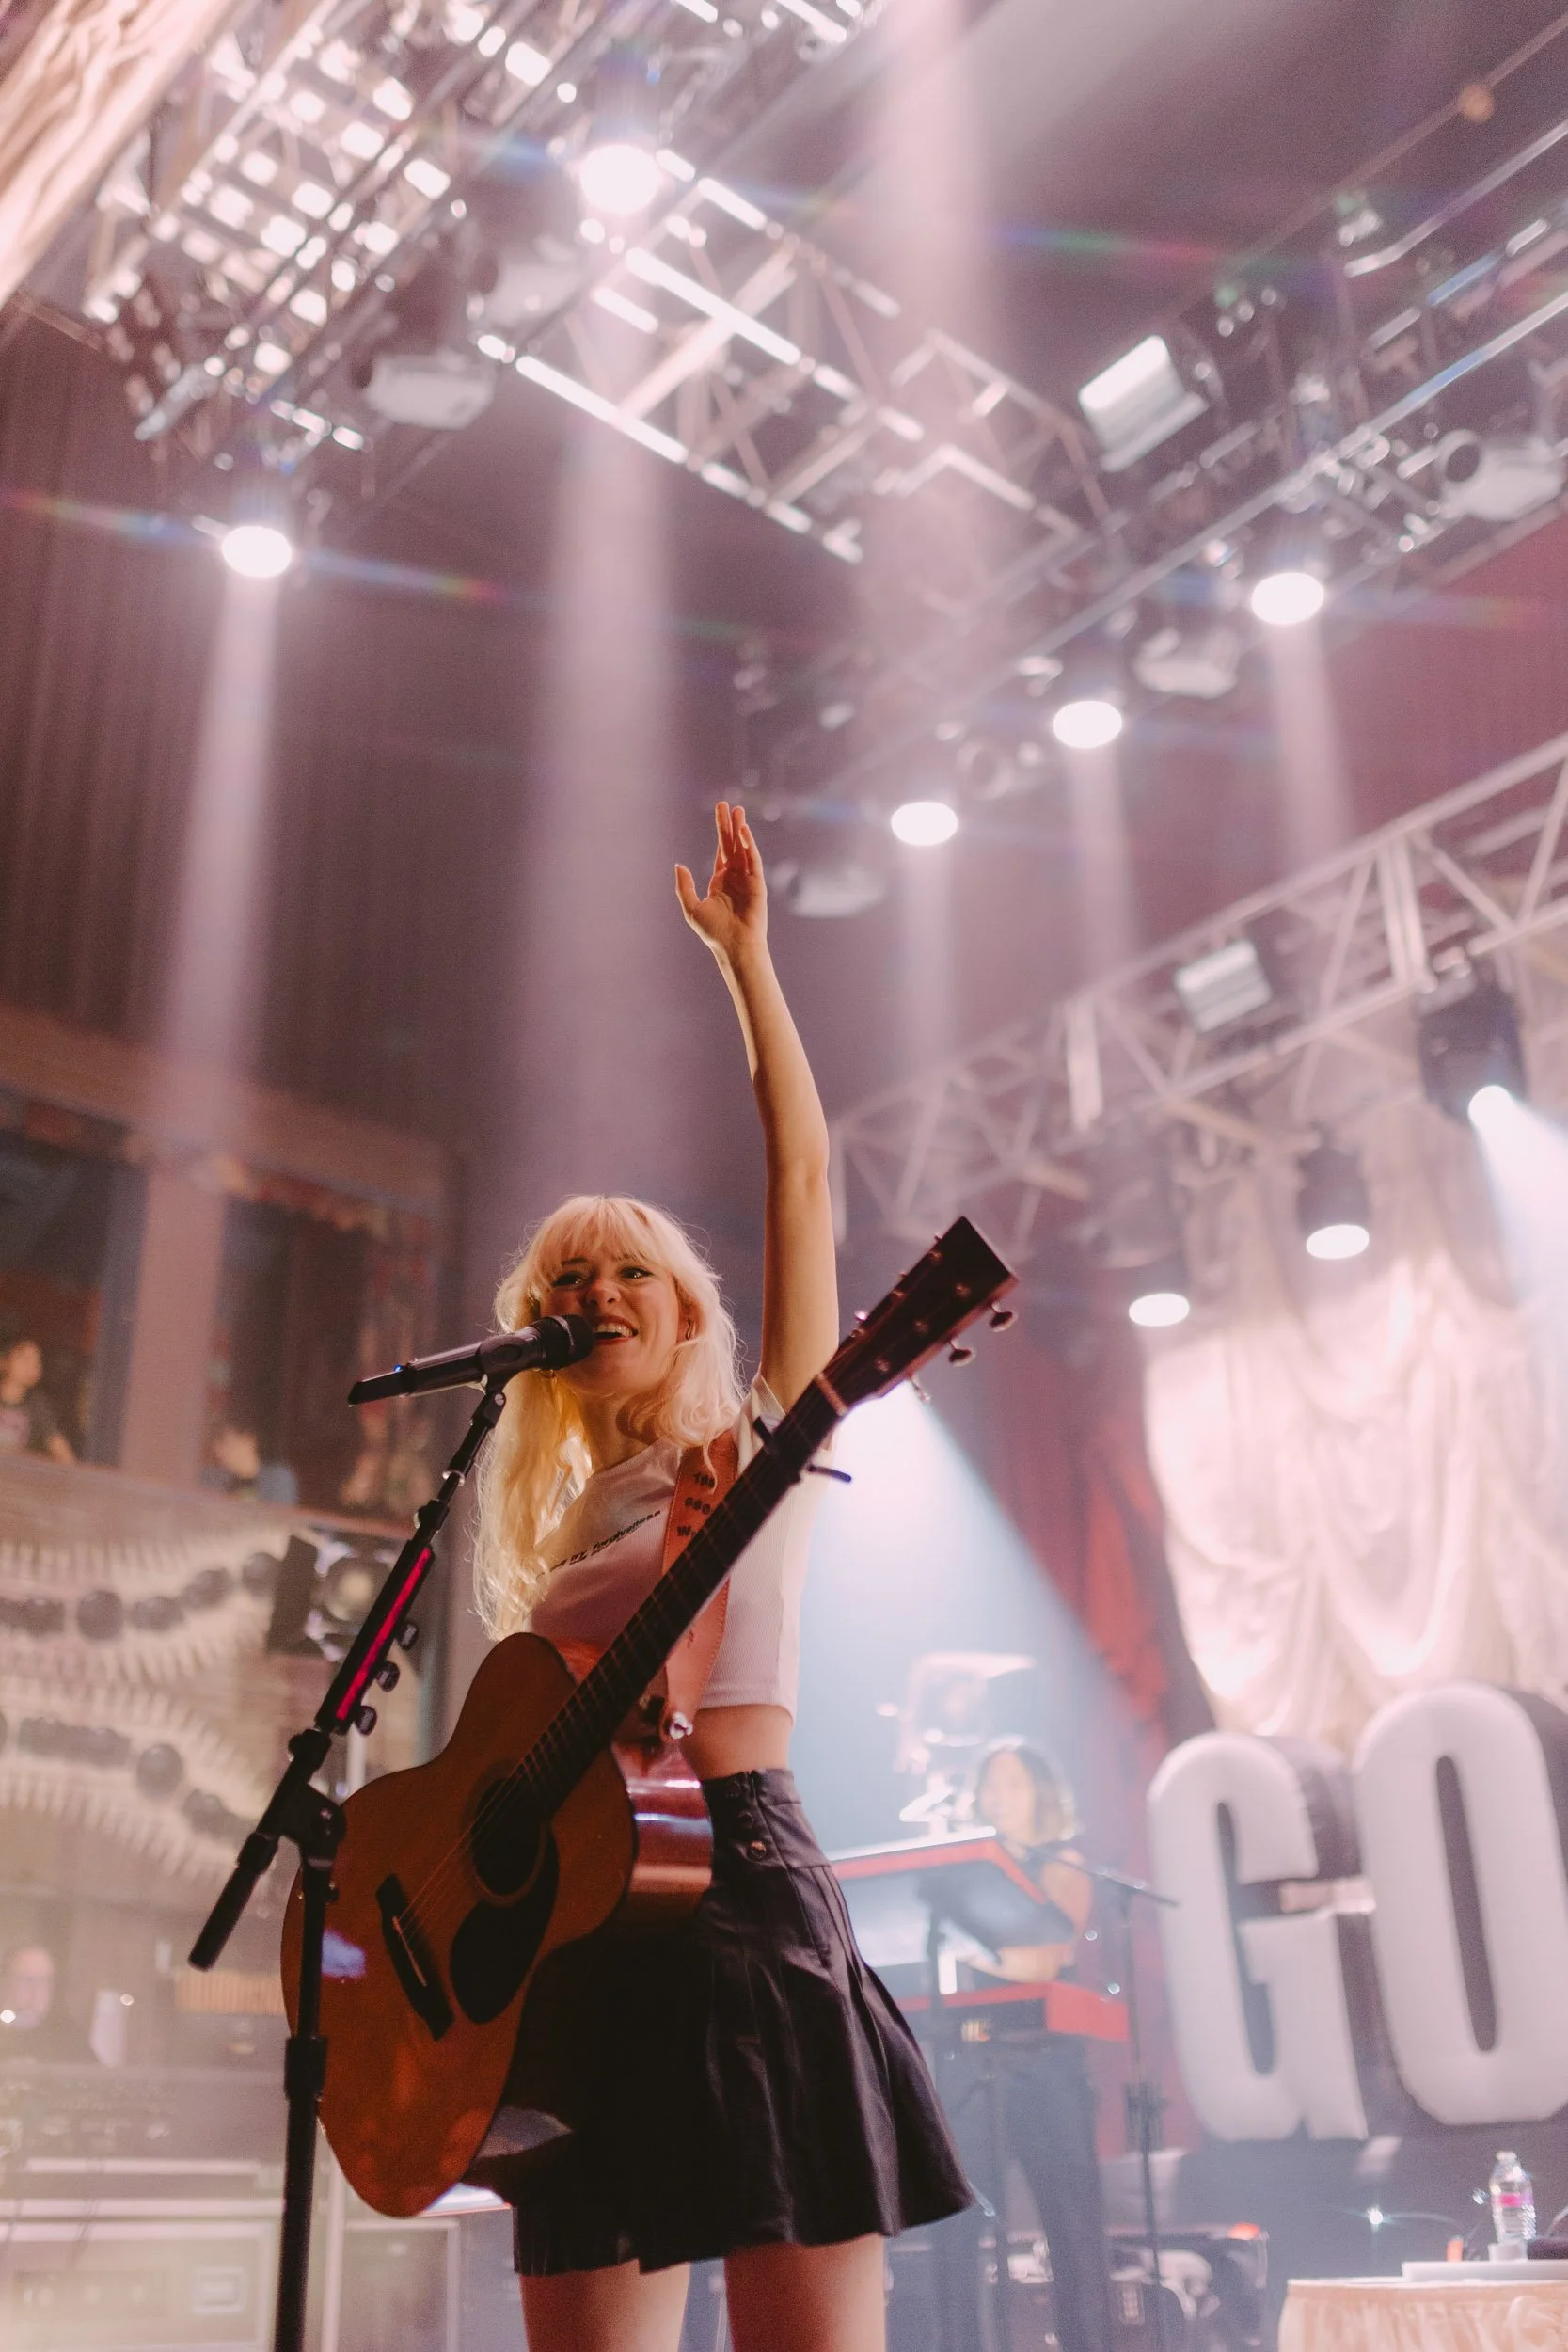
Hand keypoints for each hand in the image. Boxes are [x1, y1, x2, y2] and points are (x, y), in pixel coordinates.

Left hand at [676, 801, 766, 963]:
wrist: (734, 946)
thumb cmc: (713, 932)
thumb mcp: (692, 907)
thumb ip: (684, 886)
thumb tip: (678, 864)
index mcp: (720, 881)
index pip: (721, 851)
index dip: (720, 832)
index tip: (719, 813)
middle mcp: (735, 877)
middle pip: (731, 844)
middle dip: (728, 825)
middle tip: (726, 804)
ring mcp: (747, 879)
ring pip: (743, 848)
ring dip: (740, 830)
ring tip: (737, 811)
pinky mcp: (757, 884)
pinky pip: (753, 860)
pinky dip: (749, 845)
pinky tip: (743, 831)